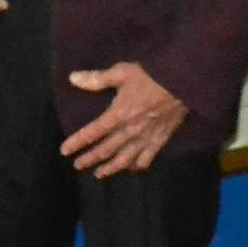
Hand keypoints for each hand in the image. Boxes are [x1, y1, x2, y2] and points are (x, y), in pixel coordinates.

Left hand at [60, 62, 188, 176]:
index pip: (92, 133)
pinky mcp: (160, 140)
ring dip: (110, 168)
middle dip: (90, 159)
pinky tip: (132, 169)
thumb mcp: (122, 72)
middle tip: (78, 165)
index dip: (77, 142)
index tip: (64, 151)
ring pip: (124, 159)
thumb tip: (72, 78)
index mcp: (118, 115)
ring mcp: (145, 138)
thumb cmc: (151, 75)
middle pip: (105, 150)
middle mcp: (129, 131)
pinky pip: (146, 159)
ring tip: (99, 174)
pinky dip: (137, 166)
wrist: (183, 82)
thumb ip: (97, 78)